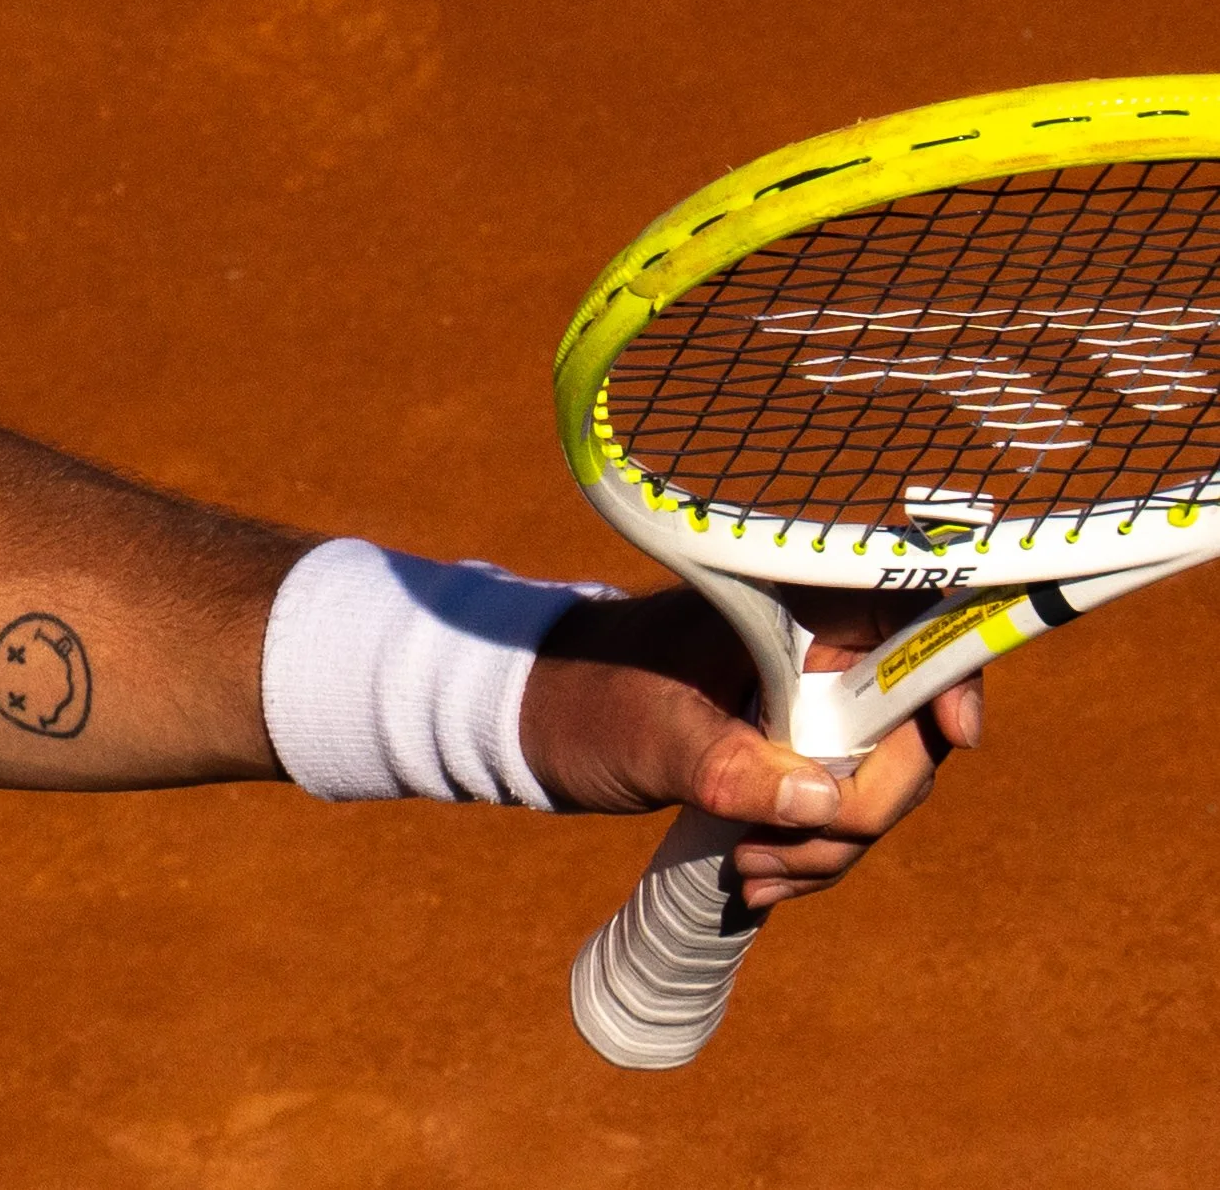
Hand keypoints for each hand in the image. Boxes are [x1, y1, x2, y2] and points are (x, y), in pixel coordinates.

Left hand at [518, 589, 982, 908]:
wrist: (535, 723)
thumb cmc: (586, 699)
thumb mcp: (652, 736)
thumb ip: (732, 765)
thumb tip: (826, 805)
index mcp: (789, 611)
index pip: (910, 617)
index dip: (953, 668)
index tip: (955, 737)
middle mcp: (812, 652)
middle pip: (908, 723)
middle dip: (867, 802)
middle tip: (791, 848)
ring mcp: (805, 707)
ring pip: (876, 781)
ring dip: (830, 844)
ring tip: (751, 874)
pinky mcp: (789, 755)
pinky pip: (835, 809)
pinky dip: (809, 852)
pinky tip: (755, 880)